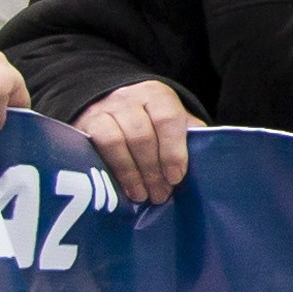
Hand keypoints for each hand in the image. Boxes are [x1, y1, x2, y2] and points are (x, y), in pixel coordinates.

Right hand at [73, 76, 201, 204]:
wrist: (108, 102)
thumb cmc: (149, 119)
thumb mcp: (171, 120)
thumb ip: (187, 135)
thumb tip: (206, 161)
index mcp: (158, 96)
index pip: (168, 119)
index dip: (173, 151)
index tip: (176, 178)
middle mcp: (130, 98)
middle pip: (142, 135)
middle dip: (153, 170)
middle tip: (160, 195)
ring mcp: (105, 109)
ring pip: (117, 141)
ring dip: (131, 174)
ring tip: (142, 195)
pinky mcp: (87, 123)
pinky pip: (99, 147)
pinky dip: (112, 169)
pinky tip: (120, 186)